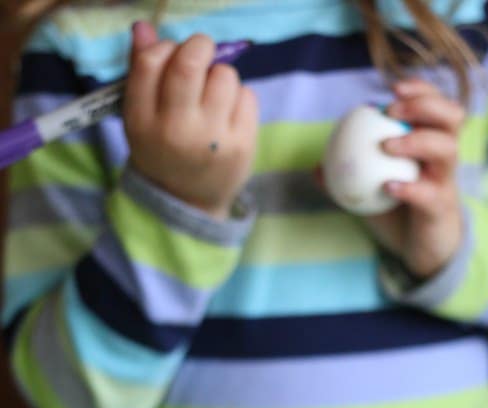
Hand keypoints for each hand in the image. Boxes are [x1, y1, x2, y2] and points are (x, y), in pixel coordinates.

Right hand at [123, 22, 258, 218]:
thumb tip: (143, 26)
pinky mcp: (242, 145)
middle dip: (200, 47)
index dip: (165, 48)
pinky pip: (247, 95)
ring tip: (214, 96)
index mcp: (143, 122)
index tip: (173, 55)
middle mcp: (176, 131)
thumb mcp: (141, 118)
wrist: (189, 202)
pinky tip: (228, 115)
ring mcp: (212, 140)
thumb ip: (141, 71)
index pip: (150, 63)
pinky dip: (239, 96)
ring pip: (224, 75)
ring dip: (221, 75)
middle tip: (203, 52)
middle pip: (190, 64)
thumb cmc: (163, 150)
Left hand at [367, 79, 464, 277]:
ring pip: (447, 149)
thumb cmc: (398, 213)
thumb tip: (316, 167)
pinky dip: (410, 188)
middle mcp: (444, 158)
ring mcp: (446, 181)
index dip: (420, 90)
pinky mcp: (442, 207)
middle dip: (425, 105)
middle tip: (393, 111)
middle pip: (452, 117)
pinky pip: (430, 193)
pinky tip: (388, 187)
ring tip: (388, 146)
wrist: (421, 249)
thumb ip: (348, 178)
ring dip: (418, 141)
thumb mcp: (371, 192)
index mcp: (431, 144)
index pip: (435, 105)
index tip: (392, 89)